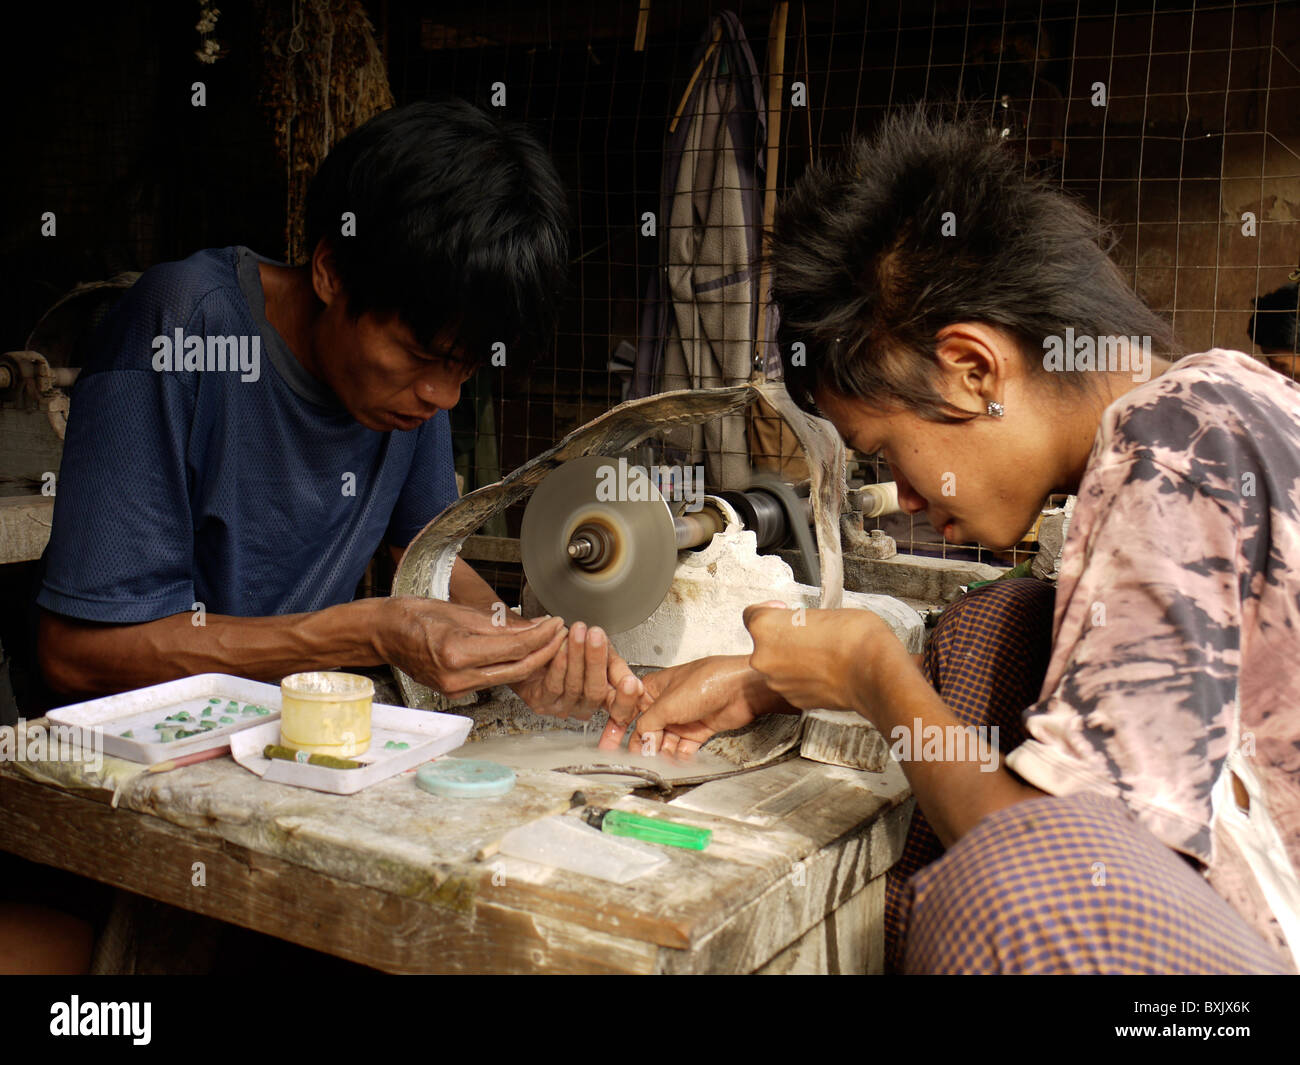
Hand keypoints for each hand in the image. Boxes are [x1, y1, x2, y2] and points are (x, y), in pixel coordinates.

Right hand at [378, 597, 565, 697]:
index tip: (556, 623)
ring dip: (532, 660)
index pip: (514, 648)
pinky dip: (512, 667)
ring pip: (508, 677)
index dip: (541, 636)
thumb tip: (535, 627)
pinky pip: (493, 680)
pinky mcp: (456, 692)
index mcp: (457, 652)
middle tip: (561, 634)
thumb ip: (500, 624)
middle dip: (545, 652)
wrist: (385, 634)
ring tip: (549, 641)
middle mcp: (458, 676)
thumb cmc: (416, 616)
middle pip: (517, 668)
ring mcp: (456, 688)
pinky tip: (525, 652)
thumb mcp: (461, 612)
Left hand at [508, 621, 633, 720]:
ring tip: (578, 632)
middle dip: (596, 660)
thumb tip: (636, 685)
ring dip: (576, 655)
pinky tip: (561, 645)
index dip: (626, 698)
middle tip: (596, 636)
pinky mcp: (541, 702)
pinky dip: (558, 662)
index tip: (631, 684)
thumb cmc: (577, 654)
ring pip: (574, 685)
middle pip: (595, 691)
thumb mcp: (604, 657)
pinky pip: (553, 684)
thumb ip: (619, 670)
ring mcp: (564, 706)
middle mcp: (585, 707)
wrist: (542, 653)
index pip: (621, 707)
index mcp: (605, 699)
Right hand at [598, 654, 791, 759]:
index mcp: (654, 689)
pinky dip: (680, 758)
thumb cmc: (708, 681)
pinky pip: (684, 748)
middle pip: (648, 730)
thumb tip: (639, 740)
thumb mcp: (668, 704)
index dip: (619, 728)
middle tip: (637, 762)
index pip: (630, 710)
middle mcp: (667, 703)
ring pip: (665, 741)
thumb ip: (649, 724)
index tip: (610, 745)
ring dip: (661, 754)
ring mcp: (683, 717)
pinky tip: (675, 765)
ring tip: (656, 767)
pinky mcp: (699, 730)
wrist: (743, 689)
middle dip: (643, 746)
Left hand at [743, 601, 910, 716]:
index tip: (782, 611)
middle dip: (783, 638)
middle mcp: (763, 656)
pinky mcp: (792, 699)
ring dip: (792, 660)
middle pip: (764, 643)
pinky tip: (824, 672)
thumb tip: (799, 627)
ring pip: (777, 666)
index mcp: (765, 627)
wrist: (873, 671)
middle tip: (809, 635)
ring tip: (821, 654)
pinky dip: (803, 679)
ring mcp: (777, 681)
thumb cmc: (854, 637)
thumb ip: (798, 620)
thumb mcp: (821, 611)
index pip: (751, 614)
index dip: (769, 610)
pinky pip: (791, 684)